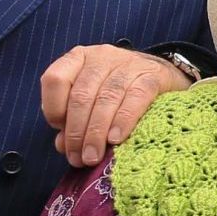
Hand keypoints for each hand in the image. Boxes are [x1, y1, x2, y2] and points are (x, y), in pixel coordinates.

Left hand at [39, 45, 190, 168]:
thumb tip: (62, 146)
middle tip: (79, 159)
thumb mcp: (91, 101)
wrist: (163, 76)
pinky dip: (123, 120)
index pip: (55, 79)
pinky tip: (115, 139)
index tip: (60, 132)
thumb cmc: (119, 93)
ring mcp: (128, 63)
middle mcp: (101, 57)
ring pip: (106, 98)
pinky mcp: (153, 75)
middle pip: (81, 95)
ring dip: (96, 133)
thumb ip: (72, 121)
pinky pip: (135, 98)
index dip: (53, 108)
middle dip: (76, 132)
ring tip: (93, 157)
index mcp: (79, 59)